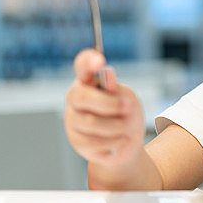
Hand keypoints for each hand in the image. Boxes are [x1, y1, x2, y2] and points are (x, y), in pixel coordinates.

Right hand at [64, 49, 144, 166]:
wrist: (127, 143)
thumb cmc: (127, 115)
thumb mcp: (128, 99)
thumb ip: (117, 90)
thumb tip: (108, 73)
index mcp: (89, 81)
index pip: (83, 66)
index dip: (88, 61)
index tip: (99, 59)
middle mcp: (76, 97)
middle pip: (83, 97)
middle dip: (109, 104)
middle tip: (129, 107)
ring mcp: (72, 119)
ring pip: (91, 122)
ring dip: (117, 126)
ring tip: (125, 128)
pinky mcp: (75, 140)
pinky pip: (93, 141)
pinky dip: (112, 141)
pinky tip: (118, 140)